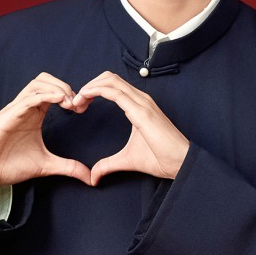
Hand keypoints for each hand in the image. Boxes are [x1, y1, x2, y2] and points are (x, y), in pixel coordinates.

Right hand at [0, 74, 91, 186]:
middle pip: (45, 80)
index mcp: (34, 113)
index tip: (82, 109)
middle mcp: (25, 107)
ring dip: (56, 89)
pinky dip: (44, 96)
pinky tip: (59, 100)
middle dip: (64, 86)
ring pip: (36, 84)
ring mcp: (16, 109)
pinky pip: (27, 99)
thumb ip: (68, 167)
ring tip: (69, 103)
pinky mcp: (8, 116)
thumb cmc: (10, 165)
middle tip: (77, 103)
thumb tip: (90, 178)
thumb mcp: (46, 166)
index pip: (52, 90)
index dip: (69, 94)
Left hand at [72, 72, 190, 184]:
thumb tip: (94, 176)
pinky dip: (95, 91)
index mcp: (138, 105)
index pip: (112, 86)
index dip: (93, 90)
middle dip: (89, 86)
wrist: (180, 163)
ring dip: (89, 87)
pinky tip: (84, 99)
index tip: (80, 106)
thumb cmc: (161, 159)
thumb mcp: (127, 160)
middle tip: (75, 103)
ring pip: (110, 80)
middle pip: (109, 77)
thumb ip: (108, 165)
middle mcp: (140, 99)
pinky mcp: (141, 111)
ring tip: (76, 102)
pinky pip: (113, 92)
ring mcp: (142, 102)